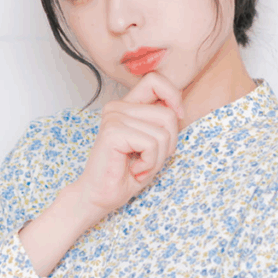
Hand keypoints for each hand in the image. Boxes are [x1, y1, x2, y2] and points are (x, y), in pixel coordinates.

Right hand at [72, 71, 184, 216]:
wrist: (100, 197)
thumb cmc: (125, 174)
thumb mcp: (152, 143)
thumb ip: (161, 122)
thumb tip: (178, 109)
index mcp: (126, 105)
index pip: (155, 80)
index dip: (173, 97)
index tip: (176, 118)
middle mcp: (117, 107)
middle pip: (168, 114)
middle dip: (168, 144)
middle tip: (149, 159)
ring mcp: (113, 117)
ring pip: (163, 133)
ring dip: (158, 158)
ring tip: (139, 166)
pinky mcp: (113, 132)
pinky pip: (152, 144)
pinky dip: (149, 163)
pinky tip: (134, 170)